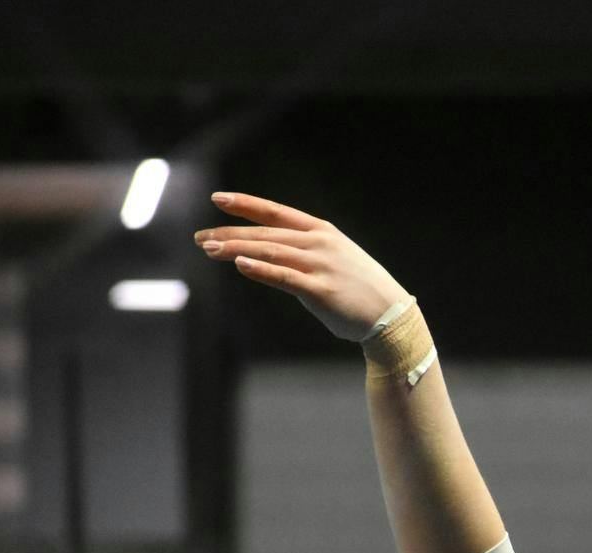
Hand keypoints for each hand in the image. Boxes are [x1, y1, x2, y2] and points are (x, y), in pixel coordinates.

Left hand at [194, 192, 411, 340]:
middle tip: (200, 238)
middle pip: (265, 233)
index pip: (276, 211)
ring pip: (270, 251)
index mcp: (321, 231)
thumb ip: (304, 252)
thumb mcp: (335, 259)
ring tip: (209, 249)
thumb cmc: (361, 289)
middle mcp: (319, 243)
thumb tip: (269, 254)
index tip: (217, 199)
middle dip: (230, 233)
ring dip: (236, 249)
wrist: (391, 314)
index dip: (245, 204)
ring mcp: (320, 265)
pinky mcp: (321, 290)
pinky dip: (261, 269)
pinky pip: (285, 277)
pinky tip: (240, 265)